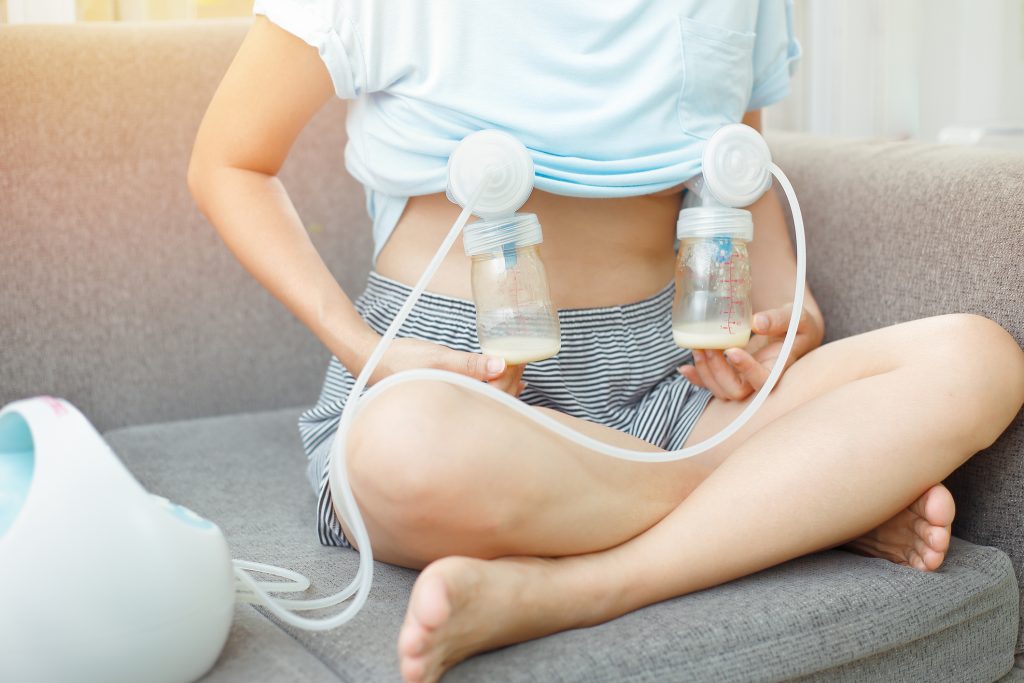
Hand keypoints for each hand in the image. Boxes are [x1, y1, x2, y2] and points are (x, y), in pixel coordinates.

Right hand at [368, 337, 526, 397]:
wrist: (370, 361)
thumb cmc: (399, 361)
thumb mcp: (438, 358)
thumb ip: (470, 363)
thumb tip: (502, 364)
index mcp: (455, 403)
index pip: (497, 397)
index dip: (512, 376)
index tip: (520, 356)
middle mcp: (455, 411)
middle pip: (497, 402)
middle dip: (513, 380)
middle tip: (522, 357)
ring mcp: (452, 405)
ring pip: (489, 401)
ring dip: (505, 384)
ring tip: (516, 366)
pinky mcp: (449, 398)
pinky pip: (478, 398)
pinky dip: (494, 388)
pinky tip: (503, 377)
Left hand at [677, 304, 822, 400]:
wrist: (791, 331)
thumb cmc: (797, 324)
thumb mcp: (796, 317)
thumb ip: (779, 319)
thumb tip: (756, 322)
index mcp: (779, 367)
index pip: (764, 380)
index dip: (747, 371)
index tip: (732, 351)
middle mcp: (759, 379)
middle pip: (736, 390)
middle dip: (718, 371)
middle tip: (707, 346)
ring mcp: (743, 380)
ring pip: (721, 390)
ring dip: (705, 373)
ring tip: (697, 349)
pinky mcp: (731, 375)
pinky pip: (711, 384)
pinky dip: (696, 378)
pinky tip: (685, 367)